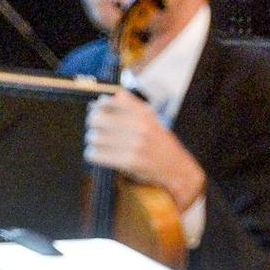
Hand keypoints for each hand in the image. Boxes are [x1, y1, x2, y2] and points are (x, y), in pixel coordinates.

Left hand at [85, 89, 205, 210]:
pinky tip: (98, 155)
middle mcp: (139, 125)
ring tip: (98, 145)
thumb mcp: (150, 119)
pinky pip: (96, 155)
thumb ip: (128, 108)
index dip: (99, 106)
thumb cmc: (158, 143)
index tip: (97, 112)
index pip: (110, 100)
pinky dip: (92, 155)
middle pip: (97, 118)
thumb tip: (96, 104)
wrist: (177, 168)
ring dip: (92, 142)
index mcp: (143, 112)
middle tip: (95, 130)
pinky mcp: (129, 162)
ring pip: (94, 137)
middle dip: (92, 125)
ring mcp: (135, 144)